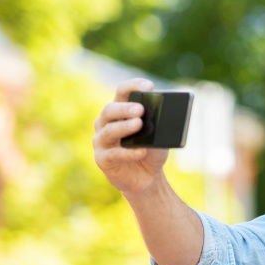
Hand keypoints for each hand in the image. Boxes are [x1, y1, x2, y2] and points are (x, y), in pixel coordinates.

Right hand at [93, 79, 168, 196]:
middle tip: (140, 109)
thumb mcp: (159, 138)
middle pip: (110, 110)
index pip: (122, 92)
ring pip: (109, 130)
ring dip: (124, 126)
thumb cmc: (151, 152)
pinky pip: (113, 154)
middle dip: (125, 108)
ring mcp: (101, 141)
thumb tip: (162, 118)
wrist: (147, 178)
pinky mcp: (102, 159)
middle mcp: (106, 123)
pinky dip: (128, 153)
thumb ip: (158, 127)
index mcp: (120, 112)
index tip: (149, 86)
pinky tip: (141, 151)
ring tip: (139, 124)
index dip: (133, 87)